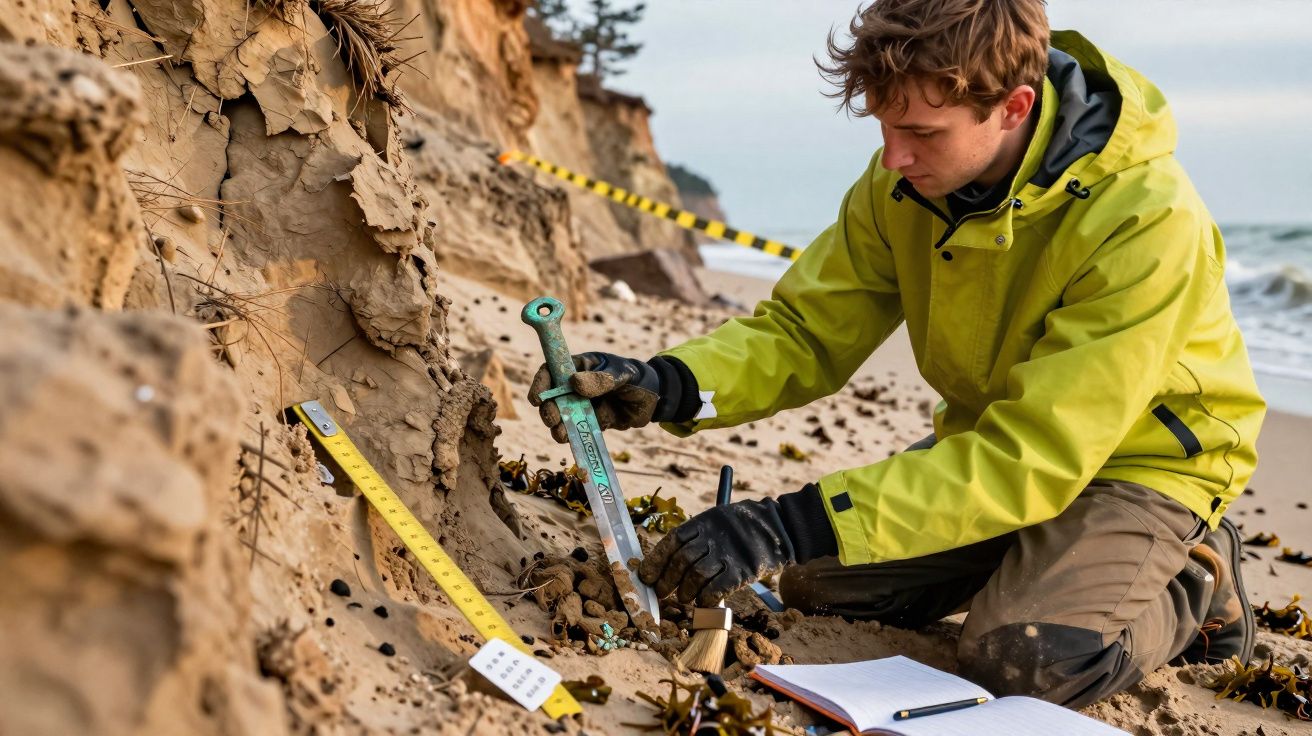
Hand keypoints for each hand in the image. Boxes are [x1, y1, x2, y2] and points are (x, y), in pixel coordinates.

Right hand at [529, 352, 662, 442]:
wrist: (656, 400)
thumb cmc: (638, 378)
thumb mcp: (622, 375)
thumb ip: (601, 380)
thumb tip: (574, 383)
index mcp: (581, 367)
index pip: (553, 370)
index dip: (541, 383)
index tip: (537, 398)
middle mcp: (577, 386)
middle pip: (553, 396)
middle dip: (548, 408)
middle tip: (551, 418)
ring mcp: (583, 405)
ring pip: (562, 415)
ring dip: (557, 425)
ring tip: (559, 433)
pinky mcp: (591, 422)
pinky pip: (576, 429)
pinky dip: (570, 435)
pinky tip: (568, 440)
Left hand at [638, 499, 796, 606]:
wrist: (778, 528)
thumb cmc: (740, 529)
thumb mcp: (716, 523)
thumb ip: (696, 539)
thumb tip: (667, 565)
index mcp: (703, 522)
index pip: (672, 541)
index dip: (655, 560)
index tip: (646, 576)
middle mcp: (713, 536)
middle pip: (681, 560)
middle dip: (667, 579)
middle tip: (661, 592)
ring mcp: (727, 553)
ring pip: (696, 575)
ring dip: (685, 591)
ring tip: (683, 597)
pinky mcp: (741, 570)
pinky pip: (716, 588)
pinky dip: (705, 598)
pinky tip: (703, 602)